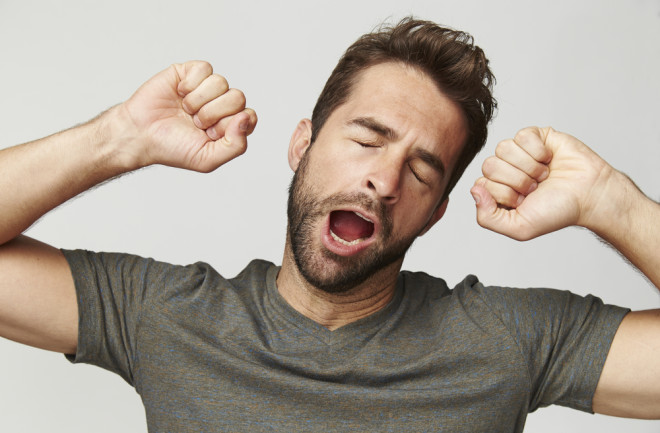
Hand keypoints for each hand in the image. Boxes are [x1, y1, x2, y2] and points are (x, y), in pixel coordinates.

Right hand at [117, 60, 256, 171]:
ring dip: (199, 100)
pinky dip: (190, 84)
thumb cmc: (172, 148)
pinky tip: (179, 94)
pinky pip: (205, 69)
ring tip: (186, 110)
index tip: (210, 134)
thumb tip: (246, 118)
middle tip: (196, 123)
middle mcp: (222, 105)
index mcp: (230, 125)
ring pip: (221, 82)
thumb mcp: (207, 159)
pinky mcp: (191, 73)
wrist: (140, 134)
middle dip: (213, 113)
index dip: (230, 125)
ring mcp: (207, 88)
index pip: (249, 117)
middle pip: (238, 97)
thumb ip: (236, 145)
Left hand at [470, 127, 614, 240]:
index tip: (524, 201)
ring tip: (544, 175)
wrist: (590, 194)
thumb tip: (474, 191)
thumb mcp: (519, 227)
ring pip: (503, 148)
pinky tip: (549, 159)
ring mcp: (518, 153)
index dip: (504, 193)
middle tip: (536, 188)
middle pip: (490, 165)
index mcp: (497, 190)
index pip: (481, 184)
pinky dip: (538, 151)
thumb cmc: (558, 211)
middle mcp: (505, 170)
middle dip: (517, 180)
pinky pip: (522, 136)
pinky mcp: (534, 137)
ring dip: (529, 166)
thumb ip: (488, 217)